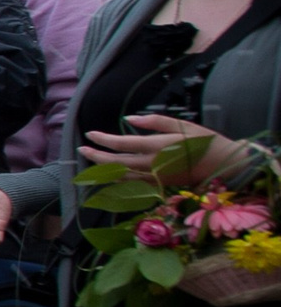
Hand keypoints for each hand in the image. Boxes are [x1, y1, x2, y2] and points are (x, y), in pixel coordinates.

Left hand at [79, 113, 244, 182]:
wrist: (225, 165)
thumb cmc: (205, 141)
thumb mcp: (182, 125)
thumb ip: (154, 122)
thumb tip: (128, 120)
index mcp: (158, 146)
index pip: (123, 144)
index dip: (103, 140)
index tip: (90, 134)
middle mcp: (154, 165)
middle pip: (117, 163)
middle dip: (96, 157)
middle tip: (81, 150)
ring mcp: (157, 178)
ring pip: (122, 177)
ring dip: (103, 171)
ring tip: (89, 164)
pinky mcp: (161, 187)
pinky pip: (134, 185)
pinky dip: (119, 181)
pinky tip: (109, 177)